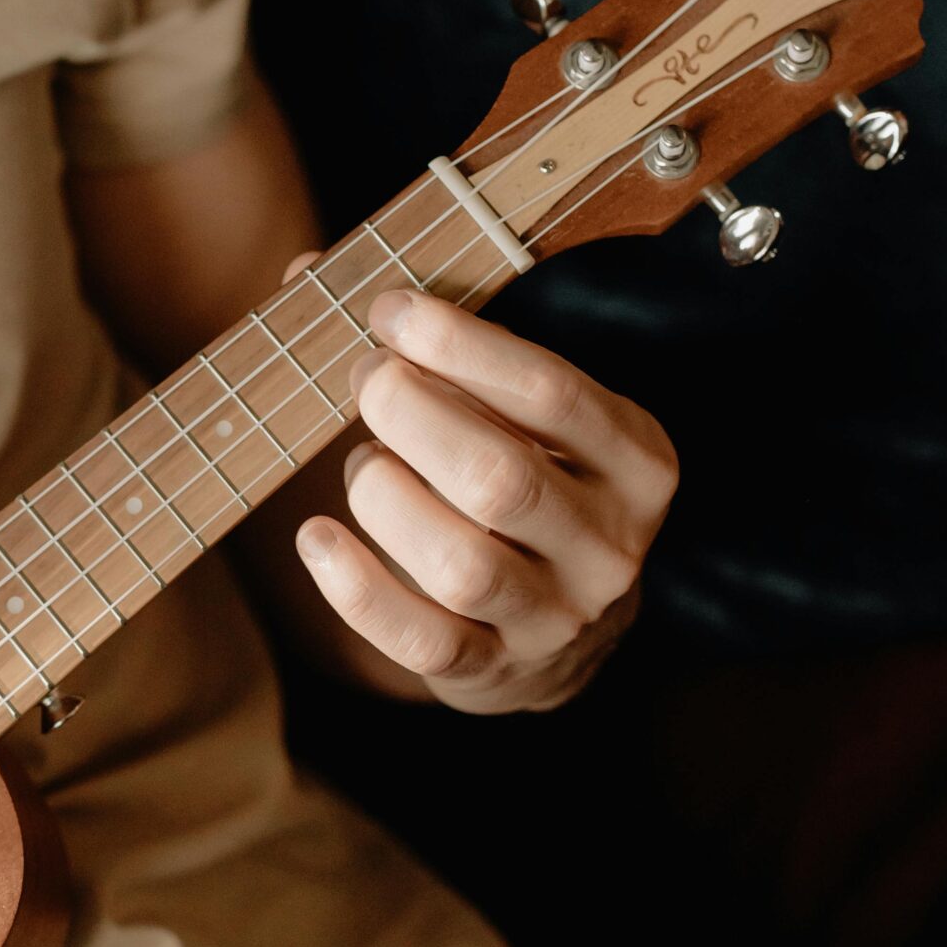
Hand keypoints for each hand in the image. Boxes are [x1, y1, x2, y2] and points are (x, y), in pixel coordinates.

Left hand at [295, 285, 677, 714]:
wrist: (558, 632)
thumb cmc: (524, 480)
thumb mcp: (520, 414)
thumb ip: (440, 346)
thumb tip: (311, 274)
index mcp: (634, 460)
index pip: (551, 392)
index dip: (460, 344)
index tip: (388, 309)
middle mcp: (609, 544)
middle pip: (500, 478)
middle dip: (411, 414)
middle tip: (366, 379)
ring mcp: (556, 616)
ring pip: (460, 564)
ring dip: (385, 496)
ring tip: (364, 465)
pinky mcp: (496, 672)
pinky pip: (421, 640)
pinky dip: (356, 589)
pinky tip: (316, 538)